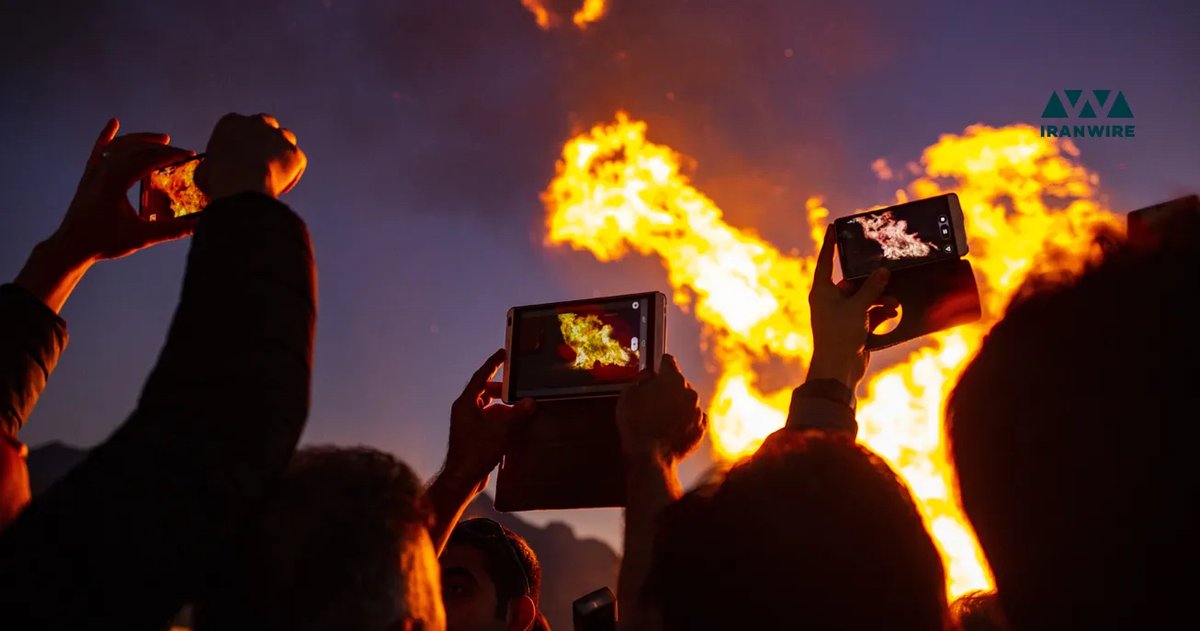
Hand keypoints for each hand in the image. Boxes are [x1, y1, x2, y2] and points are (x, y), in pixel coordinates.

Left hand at [48, 119, 196, 264]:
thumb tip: (200, 225)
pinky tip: (114, 123)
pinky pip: (99, 149)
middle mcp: (103, 170)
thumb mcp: (142, 236)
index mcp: (115, 180)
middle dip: (161, 147)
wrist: (72, 246)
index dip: (171, 155)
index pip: (148, 158)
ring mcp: (94, 171)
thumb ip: (172, 230)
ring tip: (161, 139)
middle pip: (137, 149)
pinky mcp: (89, 175)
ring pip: (120, 146)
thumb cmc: (104, 241)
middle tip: (181, 152)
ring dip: (142, 139)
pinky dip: (108, 135)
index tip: (188, 155)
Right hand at [194, 113, 305, 199]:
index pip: (238, 126)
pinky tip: (281, 184)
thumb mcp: (204, 169)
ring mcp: (279, 136)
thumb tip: (210, 172)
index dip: (240, 141)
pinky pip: (297, 161)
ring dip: (280, 150)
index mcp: (231, 122)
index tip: (238, 155)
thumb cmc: (219, 178)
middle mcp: (258, 123)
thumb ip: (212, 164)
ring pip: (285, 138)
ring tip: (272, 170)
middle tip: (259, 158)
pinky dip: (292, 171)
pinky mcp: (295, 153)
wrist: (243, 187)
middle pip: (265, 125)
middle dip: (264, 138)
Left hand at [441, 349, 535, 494]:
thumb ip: (517, 414)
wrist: (462, 480)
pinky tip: (517, 425)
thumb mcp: (501, 430)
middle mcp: (465, 411)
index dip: (492, 364)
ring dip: (505, 407)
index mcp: (466, 404)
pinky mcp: (474, 438)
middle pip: (486, 392)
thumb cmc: (475, 453)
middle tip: (519, 384)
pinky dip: (503, 421)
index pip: (480, 377)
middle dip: (503, 389)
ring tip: (522, 406)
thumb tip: (530, 402)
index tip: (503, 353)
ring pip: (489, 409)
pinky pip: (490, 422)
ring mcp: (469, 425)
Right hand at [616, 354, 706, 464]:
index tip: (658, 366)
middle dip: (668, 389)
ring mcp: (697, 411)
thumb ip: (640, 381)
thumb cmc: (638, 425)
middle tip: (653, 400)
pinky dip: (685, 422)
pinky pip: (694, 419)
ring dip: (677, 406)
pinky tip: (672, 428)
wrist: (650, 455)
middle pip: (679, 383)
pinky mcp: (701, 429)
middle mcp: (689, 392)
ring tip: (660, 418)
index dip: (660, 364)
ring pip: (687, 402)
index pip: (668, 362)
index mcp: (672, 379)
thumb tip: (646, 379)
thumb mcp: (628, 395)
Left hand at [807, 224, 897, 387]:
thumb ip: (871, 288)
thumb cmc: (839, 335)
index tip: (833, 227)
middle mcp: (830, 300)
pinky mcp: (852, 326)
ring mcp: (841, 313)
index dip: (830, 244)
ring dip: (879, 298)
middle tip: (887, 271)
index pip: (826, 261)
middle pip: (852, 281)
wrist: (838, 369)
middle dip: (871, 280)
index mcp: (822, 291)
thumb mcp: (857, 307)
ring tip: (893, 300)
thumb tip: (882, 271)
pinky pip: (868, 313)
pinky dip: (879, 312)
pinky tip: (892, 311)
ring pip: (863, 297)